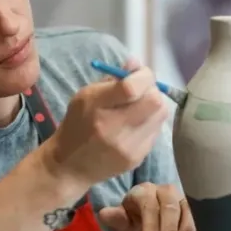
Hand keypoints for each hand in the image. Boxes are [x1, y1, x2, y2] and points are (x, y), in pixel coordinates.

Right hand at [43, 57, 169, 188]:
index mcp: (96, 107)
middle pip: (154, 101)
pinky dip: (150, 122)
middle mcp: (113, 128)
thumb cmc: (77, 124)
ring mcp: (127, 146)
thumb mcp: (85, 96)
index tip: (140, 74)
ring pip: (161, 115)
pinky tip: (136, 124)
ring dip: (154, 106)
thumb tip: (136, 64)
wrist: (70, 166)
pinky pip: (156, 131)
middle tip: (143, 90)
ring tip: (140, 107)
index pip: (132, 88)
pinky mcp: (137, 159)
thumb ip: (113, 79)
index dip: (144, 76)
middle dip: (153, 90)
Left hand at [98, 182, 197, 230]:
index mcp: (145, 191)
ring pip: (188, 211)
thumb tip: (105, 214)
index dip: (150, 227)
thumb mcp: (122, 220)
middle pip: (170, 208)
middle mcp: (165, 190)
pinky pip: (200, 217)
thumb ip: (114, 218)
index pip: (149, 206)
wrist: (149, 218)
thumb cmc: (135, 218)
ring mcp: (182, 198)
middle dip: (169, 230)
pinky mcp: (194, 208)